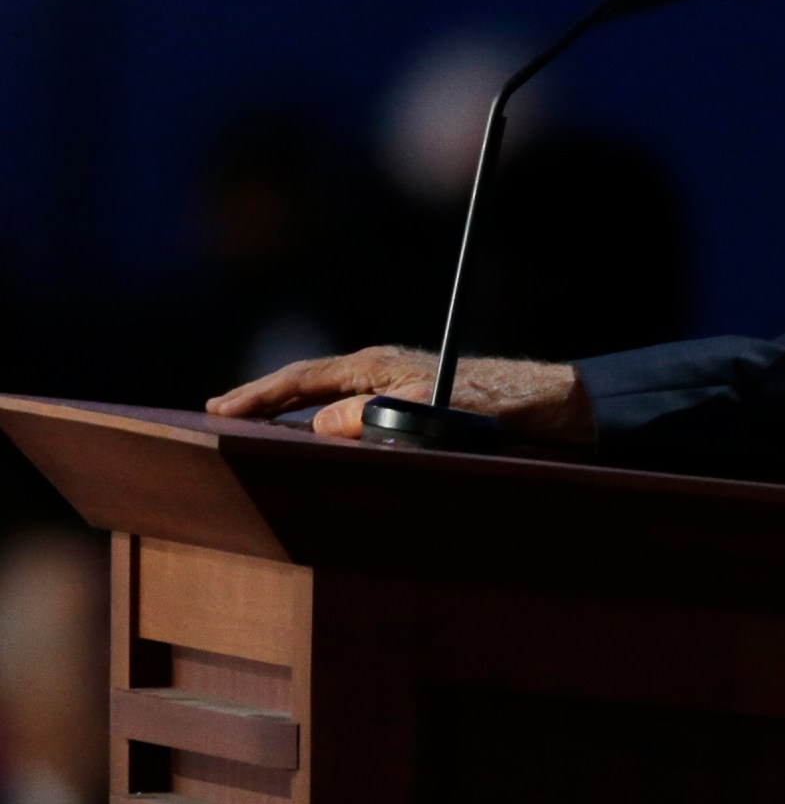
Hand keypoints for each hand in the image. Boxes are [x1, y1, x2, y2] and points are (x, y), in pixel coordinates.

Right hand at [206, 346, 596, 445]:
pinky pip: (355, 412)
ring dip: (291, 411)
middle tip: (218, 413)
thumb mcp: (428, 412)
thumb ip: (373, 418)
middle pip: (308, 384)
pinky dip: (325, 423)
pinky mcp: (413, 402)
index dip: (257, 395)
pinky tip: (316, 439)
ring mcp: (395, 384)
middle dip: (262, 398)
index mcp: (376, 365)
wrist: (548, 402)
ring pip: (329, 398)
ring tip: (253, 426)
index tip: (217, 410)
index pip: (302, 379)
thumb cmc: (492, 403)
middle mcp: (380, 370)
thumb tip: (318, 426)